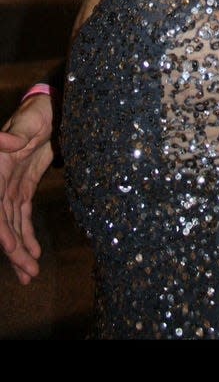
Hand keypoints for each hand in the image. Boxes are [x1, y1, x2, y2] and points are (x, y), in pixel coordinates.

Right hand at [0, 96, 54, 284]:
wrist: (50, 108)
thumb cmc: (38, 112)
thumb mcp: (29, 121)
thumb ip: (15, 134)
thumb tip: (4, 141)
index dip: (1, 229)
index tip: (11, 249)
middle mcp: (0, 181)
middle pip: (2, 221)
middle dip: (14, 249)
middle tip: (29, 273)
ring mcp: (10, 185)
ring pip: (12, 224)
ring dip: (20, 249)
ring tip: (31, 273)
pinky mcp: (22, 187)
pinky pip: (22, 216)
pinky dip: (27, 235)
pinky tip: (35, 252)